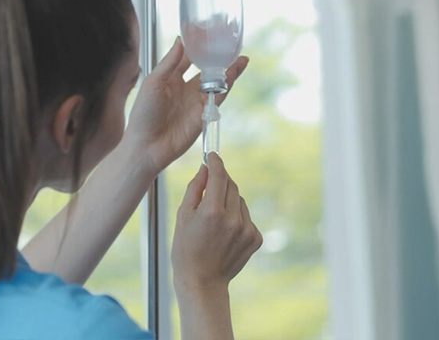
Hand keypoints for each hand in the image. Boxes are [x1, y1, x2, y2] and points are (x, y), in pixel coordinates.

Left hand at [123, 38, 249, 172]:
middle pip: (207, 70)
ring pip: (216, 83)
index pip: (188, 58)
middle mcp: (184, 88)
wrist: (146, 146)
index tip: (210, 33)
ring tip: (241, 60)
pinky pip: (217, 99)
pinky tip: (232, 76)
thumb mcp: (153, 83)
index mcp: (170, 78)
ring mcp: (195, 102)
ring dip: (229, 72)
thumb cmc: (142, 115)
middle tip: (233, 46)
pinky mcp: (203, 115)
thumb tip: (181, 40)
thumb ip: (169, 62)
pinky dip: (226, 87)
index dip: (199, 46)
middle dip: (220, 59)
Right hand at [170, 153, 262, 294]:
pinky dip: (237, 218)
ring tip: (214, 220)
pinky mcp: (255, 238)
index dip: (216, 162)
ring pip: (239, 201)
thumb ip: (195, 188)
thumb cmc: (186, 249)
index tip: (213, 156)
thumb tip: (204, 169)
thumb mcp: (183, 216)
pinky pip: (246, 217)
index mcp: (212, 211)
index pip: (219, 175)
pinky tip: (224, 233)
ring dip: (228, 202)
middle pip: (231, 185)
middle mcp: (233, 218)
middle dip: (220, 182)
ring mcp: (247, 229)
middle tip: (209, 189)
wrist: (202, 281)